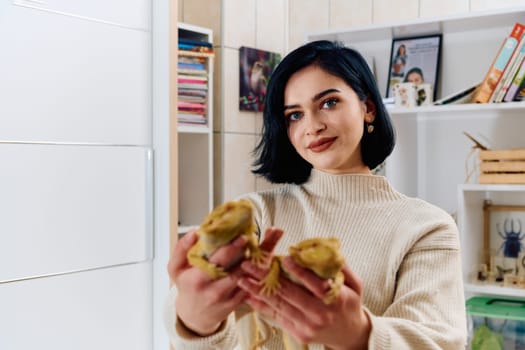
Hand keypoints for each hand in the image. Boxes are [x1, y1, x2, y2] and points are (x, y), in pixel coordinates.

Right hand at [167, 227, 283, 335]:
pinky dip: (262, 271)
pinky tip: (271, 256)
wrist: (194, 316)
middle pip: (239, 269)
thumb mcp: (176, 269)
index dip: (232, 249)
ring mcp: (228, 298)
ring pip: (249, 277)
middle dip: (252, 252)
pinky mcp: (239, 303)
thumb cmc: (187, 287)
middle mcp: (215, 290)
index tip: (243, 236)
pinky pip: (253, 286)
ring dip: (262, 259)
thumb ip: (181, 249)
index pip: (217, 262)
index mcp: (198, 279)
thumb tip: (195, 232)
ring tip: (272, 238)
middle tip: (264, 236)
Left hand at [238, 257, 370, 348]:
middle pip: (289, 293)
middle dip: (266, 277)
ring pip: (279, 305)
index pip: (313, 283)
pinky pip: (277, 317)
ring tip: (242, 279)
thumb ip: (341, 266)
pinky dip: (262, 306)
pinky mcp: (298, 333)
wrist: (349, 335)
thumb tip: (326, 248)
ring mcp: (307, 325)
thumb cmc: (349, 304)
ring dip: (258, 291)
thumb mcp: (354, 283)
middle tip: (249, 264)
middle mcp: (320, 314)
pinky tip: (249, 296)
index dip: (298, 270)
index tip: (284, 257)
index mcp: (335, 299)